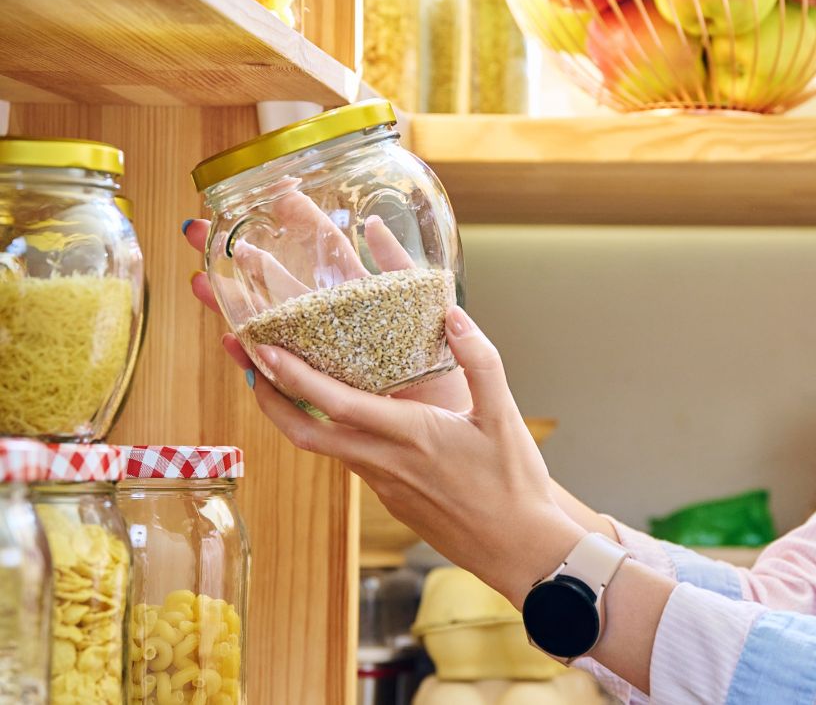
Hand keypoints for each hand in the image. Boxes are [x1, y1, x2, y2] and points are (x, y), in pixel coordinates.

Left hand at [183, 218, 583, 600]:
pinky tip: (340, 413)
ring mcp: (384, 485)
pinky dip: (329, 431)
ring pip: (322, 447)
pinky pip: (349, 459)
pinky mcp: (391, 498)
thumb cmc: (514, 485)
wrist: (519, 549)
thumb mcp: (506, 415)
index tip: (260, 348)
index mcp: (410, 436)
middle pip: (303, 434)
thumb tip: (455, 317)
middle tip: (245, 360)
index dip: (291, 376)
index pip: (335, 405)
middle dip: (266, 397)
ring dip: (292, 414)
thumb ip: (481, 361)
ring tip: (279, 379)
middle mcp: (385, 462)